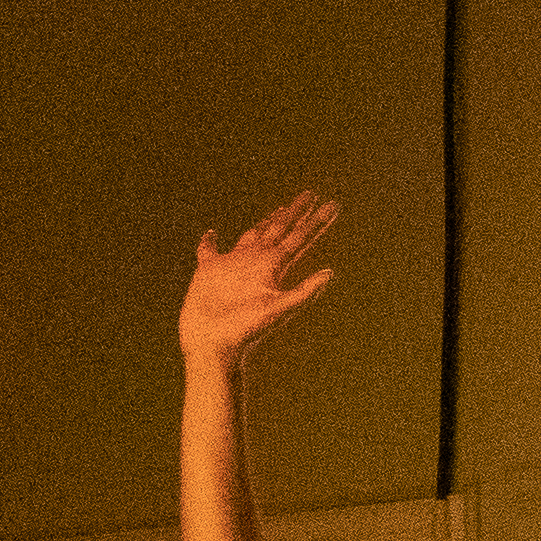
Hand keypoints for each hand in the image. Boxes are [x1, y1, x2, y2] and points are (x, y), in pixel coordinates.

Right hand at [176, 191, 339, 377]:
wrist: (213, 345)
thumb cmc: (245, 332)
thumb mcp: (277, 310)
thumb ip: (303, 292)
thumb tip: (330, 273)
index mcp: (273, 267)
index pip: (300, 238)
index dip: (315, 221)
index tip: (332, 204)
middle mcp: (256, 262)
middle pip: (281, 230)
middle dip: (297, 213)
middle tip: (311, 194)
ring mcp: (233, 266)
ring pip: (254, 235)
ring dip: (268, 222)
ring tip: (281, 209)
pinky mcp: (209, 271)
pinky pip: (209, 250)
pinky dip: (210, 241)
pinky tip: (213, 233)